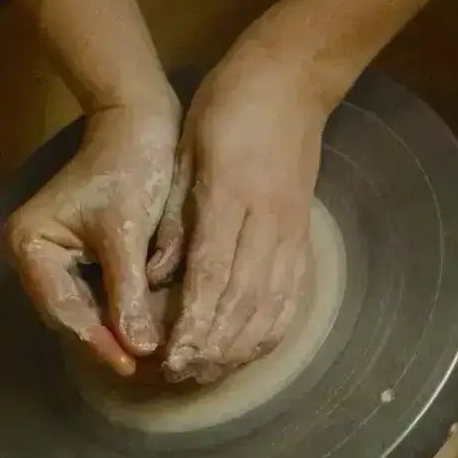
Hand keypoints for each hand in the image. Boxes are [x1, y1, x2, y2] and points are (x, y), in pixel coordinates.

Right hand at [2, 90, 179, 374]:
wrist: (140, 124)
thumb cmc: (130, 168)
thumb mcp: (127, 233)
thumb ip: (128, 292)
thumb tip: (138, 349)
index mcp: (29, 245)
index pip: (64, 310)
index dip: (99, 342)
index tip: (135, 366)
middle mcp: (35, 255)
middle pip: (72, 314)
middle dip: (110, 341)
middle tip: (152, 370)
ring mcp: (57, 256)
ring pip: (89, 308)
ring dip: (121, 331)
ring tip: (158, 359)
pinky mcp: (84, 253)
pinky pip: (102, 294)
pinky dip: (127, 311)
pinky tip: (156, 330)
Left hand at [152, 44, 329, 384]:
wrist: (292, 82)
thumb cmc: (229, 108)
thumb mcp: (185, 151)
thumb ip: (174, 217)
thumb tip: (154, 276)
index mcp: (232, 199)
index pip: (213, 275)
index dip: (194, 323)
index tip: (172, 356)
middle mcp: (268, 223)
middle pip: (244, 302)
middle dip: (215, 346)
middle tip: (183, 376)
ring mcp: (292, 231)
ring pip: (273, 304)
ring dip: (244, 346)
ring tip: (213, 372)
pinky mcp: (303, 234)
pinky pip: (293, 292)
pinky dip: (274, 327)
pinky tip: (255, 348)